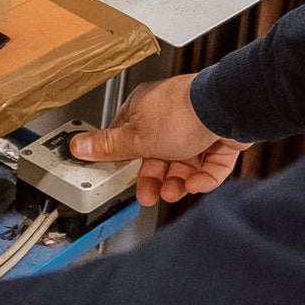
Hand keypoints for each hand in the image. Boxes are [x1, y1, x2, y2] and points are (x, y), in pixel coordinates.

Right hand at [71, 73, 251, 205]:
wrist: (226, 110)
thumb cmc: (182, 113)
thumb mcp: (135, 137)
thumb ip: (108, 146)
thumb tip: (78, 145)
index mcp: (145, 108)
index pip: (127, 137)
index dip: (123, 161)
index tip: (119, 179)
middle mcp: (171, 116)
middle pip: (156, 155)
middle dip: (153, 179)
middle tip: (149, 195)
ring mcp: (198, 127)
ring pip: (184, 163)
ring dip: (177, 182)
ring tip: (174, 192)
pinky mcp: (220, 138)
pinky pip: (209, 164)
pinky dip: (203, 178)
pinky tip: (196, 184)